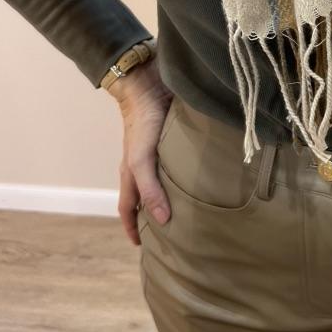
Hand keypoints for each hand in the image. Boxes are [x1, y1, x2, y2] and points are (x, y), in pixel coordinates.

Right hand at [110, 60, 174, 245]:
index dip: (132, 228)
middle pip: (147, 196)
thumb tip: (163, 222)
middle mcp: (144, 166)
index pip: (128, 208)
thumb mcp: (142, 160)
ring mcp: (159, 153)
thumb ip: (150, 189)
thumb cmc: (142, 124)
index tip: (142, 246)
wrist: (149, 85)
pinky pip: (180, 165)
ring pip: (164, 182)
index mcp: (131, 173)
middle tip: (172, 234)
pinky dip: (187, 177)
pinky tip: (204, 180)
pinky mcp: (175, 141)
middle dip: (154, 216)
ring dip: (174, 197)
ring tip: (192, 211)